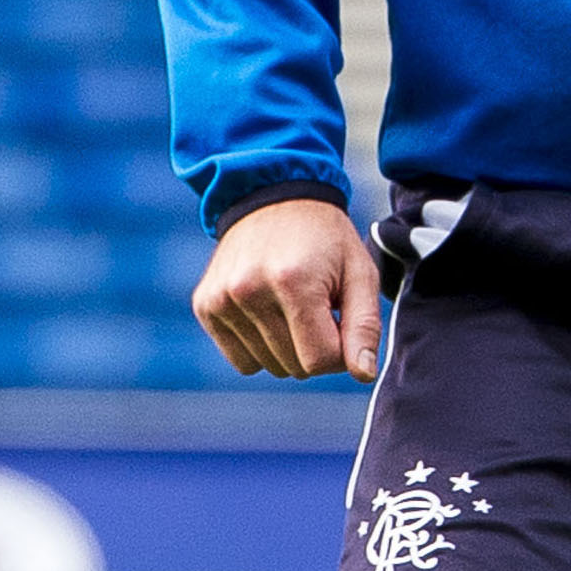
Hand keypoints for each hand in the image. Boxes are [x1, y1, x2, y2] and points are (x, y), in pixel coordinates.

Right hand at [191, 197, 383, 381]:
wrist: (273, 195)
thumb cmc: (326, 239)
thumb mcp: (359, 272)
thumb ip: (365, 326)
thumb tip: (363, 375)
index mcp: (293, 281)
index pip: (319, 360)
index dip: (340, 350)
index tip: (340, 321)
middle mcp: (249, 290)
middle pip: (294, 367)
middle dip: (314, 346)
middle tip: (317, 306)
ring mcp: (222, 298)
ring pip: (268, 367)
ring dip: (287, 347)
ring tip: (291, 303)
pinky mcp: (205, 305)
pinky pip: (241, 361)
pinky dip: (260, 346)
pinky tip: (267, 309)